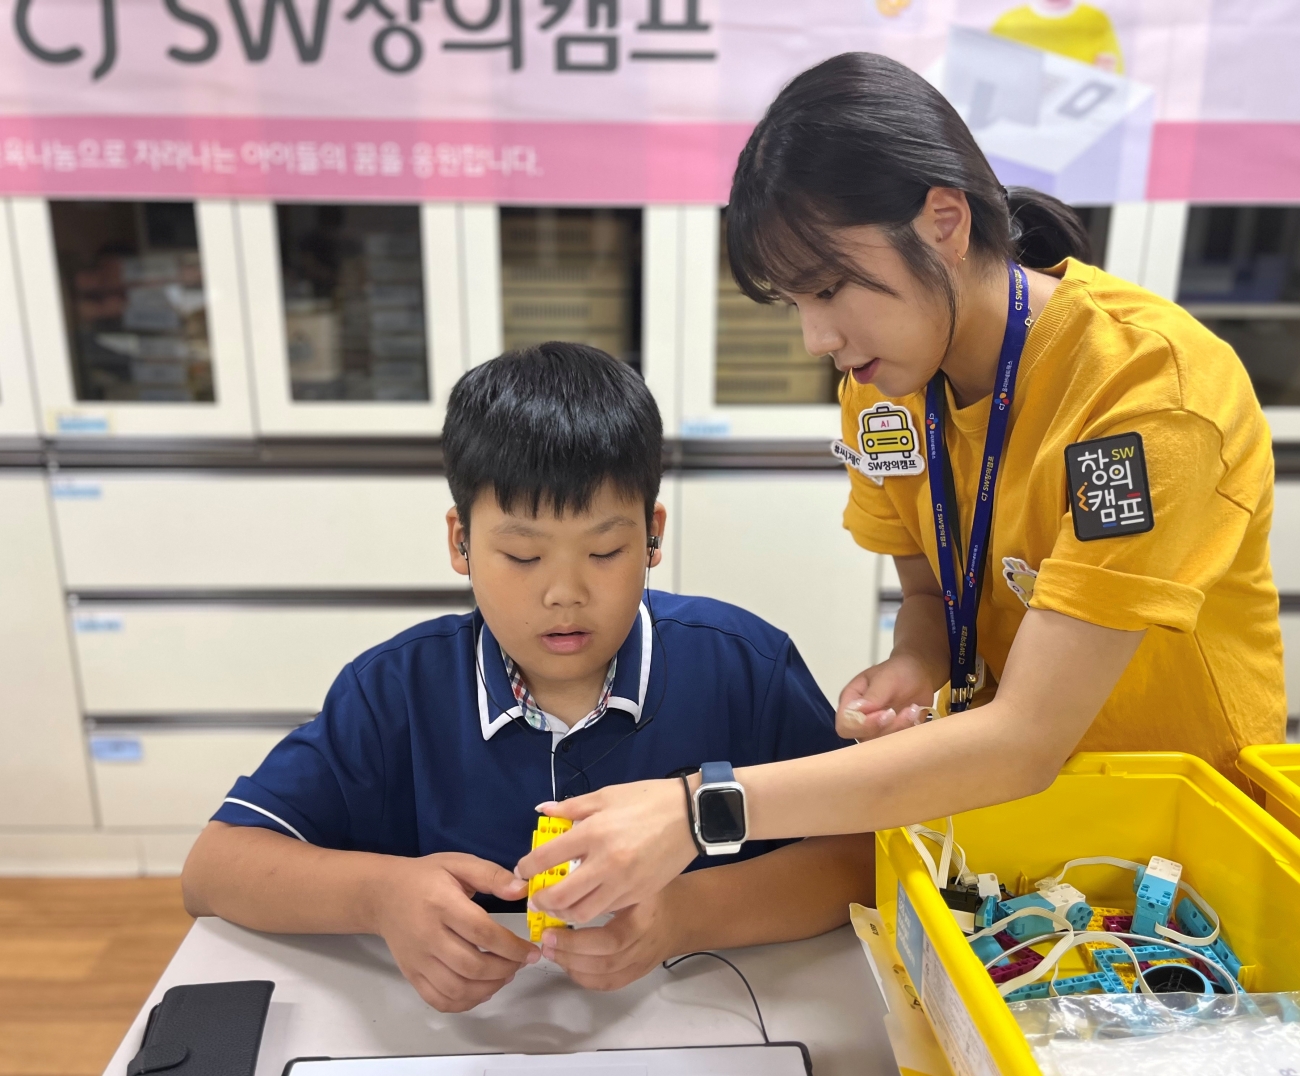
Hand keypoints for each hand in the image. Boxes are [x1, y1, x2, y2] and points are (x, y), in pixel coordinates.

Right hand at [373, 852, 537, 1012]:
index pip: (481, 932)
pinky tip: (482, 988)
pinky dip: (465, 1002)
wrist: (383, 894)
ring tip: (505, 974)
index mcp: (442, 904)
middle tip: (520, 962)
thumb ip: (492, 875)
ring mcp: (418, 959)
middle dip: (505, 969)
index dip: (511, 946)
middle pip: (471, 965)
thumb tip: (522, 890)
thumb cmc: (426, 877)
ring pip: (457, 988)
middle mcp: (428, 935)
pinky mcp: (411, 975)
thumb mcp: (459, 863)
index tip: (531, 951)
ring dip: (489, 988)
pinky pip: (439, 1000)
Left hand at [513, 779, 698, 924]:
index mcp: (593, 832)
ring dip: (563, 913)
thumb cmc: (648, 800)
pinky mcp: (638, 895)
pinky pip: (606, 911)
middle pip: (560, 897)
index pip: (546, 858)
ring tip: (558, 905)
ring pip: (582, 913)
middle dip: (541, 901)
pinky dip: (590, 911)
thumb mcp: (606, 795)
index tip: (523, 871)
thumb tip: (542, 811)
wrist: (692, 815)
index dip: (527, 867)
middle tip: (536, 897)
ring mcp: (623, 883)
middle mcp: (605, 863)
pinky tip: (586, 901)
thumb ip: (571, 807)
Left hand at [540, 885, 681, 990]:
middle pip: (605, 959)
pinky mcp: (637, 973)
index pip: (611, 937)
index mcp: (644, 916)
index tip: (551, 926)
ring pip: (605, 974)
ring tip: (552, 951)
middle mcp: (644, 943)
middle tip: (546, 939)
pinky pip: (609, 983)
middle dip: (570, 952)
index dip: (577, 939)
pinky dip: (585, 978)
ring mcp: (642, 961)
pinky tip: (568, 965)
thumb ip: (604, 887)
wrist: (679, 916)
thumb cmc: (650, 892)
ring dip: (573, 966)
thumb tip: (562, 888)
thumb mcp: (631, 880)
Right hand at [836, 652, 935, 740]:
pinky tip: (915, 714)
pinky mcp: (891, 736)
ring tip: (913, 709)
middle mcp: (859, 719)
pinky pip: (897, 744)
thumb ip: (873, 696)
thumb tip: (859, 710)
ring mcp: (875, 730)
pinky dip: (909, 731)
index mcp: (851, 702)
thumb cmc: (898, 671)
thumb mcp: (886, 678)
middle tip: (906, 712)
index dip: (863, 725)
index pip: (845, 724)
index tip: (888, 713)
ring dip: (900, 729)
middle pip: (863, 738)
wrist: (918, 675)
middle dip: (887, 729)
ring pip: (881, 744)